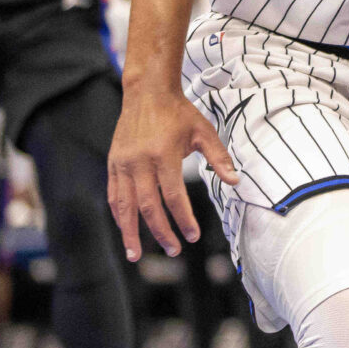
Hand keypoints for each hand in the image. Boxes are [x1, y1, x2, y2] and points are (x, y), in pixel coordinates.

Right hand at [106, 85, 237, 259]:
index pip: (173, 196)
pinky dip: (119, 215)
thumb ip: (219, 158)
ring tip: (136, 255)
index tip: (193, 236)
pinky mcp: (113, 163)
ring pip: (125, 206)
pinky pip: (114, 195)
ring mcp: (122, 164)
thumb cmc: (179, 113)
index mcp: (163, 155)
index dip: (182, 219)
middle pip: (148, 207)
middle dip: (161, 232)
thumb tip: (235, 182)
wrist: (147, 92)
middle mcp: (139, 162)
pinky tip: (126, 230)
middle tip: (173, 251)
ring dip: (130, 232)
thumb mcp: (204, 131)